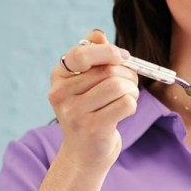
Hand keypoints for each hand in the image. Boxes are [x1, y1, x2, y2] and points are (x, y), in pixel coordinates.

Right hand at [50, 29, 138, 165]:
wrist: (84, 155)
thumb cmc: (89, 114)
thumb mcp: (85, 84)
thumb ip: (91, 57)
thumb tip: (98, 35)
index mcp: (58, 77)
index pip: (82, 54)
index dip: (108, 52)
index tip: (123, 57)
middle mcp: (61, 94)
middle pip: (107, 70)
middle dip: (127, 74)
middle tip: (131, 82)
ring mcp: (74, 113)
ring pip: (117, 86)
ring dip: (132, 89)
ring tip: (129, 95)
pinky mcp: (92, 129)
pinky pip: (125, 104)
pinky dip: (132, 104)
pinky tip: (125, 110)